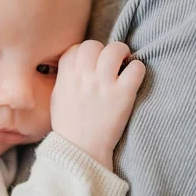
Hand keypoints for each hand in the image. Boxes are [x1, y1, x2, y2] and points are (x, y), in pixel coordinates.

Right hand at [51, 41, 145, 169]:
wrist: (81, 150)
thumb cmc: (68, 126)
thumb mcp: (57, 98)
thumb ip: (65, 77)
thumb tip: (76, 64)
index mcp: (66, 78)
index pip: (75, 49)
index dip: (84, 53)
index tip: (90, 63)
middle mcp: (84, 77)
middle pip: (93, 45)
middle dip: (102, 50)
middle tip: (109, 62)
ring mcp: (104, 85)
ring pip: (115, 50)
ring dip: (121, 53)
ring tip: (124, 63)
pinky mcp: (123, 94)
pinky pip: (136, 68)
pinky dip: (137, 69)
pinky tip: (133, 78)